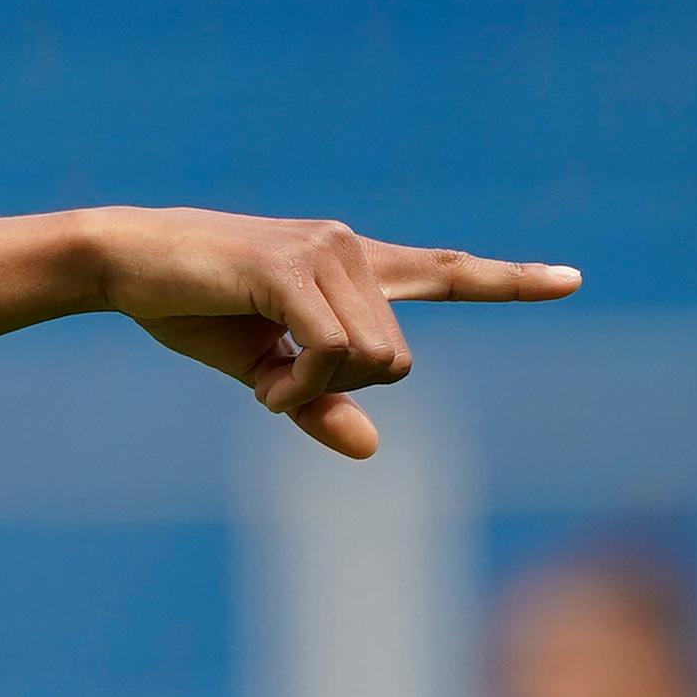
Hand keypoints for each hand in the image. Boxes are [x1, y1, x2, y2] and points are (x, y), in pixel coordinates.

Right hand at [83, 210, 579, 458]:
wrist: (124, 261)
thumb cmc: (187, 305)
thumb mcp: (261, 370)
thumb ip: (318, 404)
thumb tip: (373, 448)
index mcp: (352, 265)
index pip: (448, 270)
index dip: (512, 280)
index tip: (572, 280)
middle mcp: (351, 248)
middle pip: (398, 358)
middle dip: (344, 392)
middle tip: (282, 391)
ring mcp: (325, 252)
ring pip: (373, 359)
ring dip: (318, 392)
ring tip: (267, 382)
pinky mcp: (292, 268)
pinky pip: (333, 351)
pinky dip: (301, 387)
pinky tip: (264, 386)